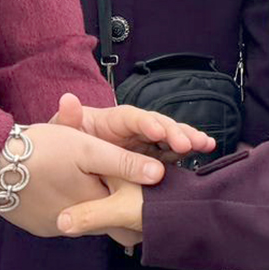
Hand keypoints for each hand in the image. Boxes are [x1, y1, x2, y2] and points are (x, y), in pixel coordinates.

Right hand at [0, 122, 166, 238]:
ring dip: (89, 204)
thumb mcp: (87, 149)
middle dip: (116, 209)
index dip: (138, 208)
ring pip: (84, 220)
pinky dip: (67, 204)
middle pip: (107, 224)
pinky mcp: (37, 224)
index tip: (146, 195)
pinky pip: (62, 218)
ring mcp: (54, 228)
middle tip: (120, 188)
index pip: (129, 223)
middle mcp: (76, 227)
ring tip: (88, 179)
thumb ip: (124, 163)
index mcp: (95, 208)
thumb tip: (158, 175)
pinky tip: (61, 184)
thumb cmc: (40, 151)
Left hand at [50, 92, 215, 163]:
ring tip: (205, 144)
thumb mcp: (62, 136)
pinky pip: (173, 152)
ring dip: (188, 138)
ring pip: (170, 136)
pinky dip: (189, 150)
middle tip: (188, 143)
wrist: (68, 170)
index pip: (131, 118)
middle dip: (174, 131)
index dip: (146, 122)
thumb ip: (67, 121)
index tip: (158, 130)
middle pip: (157, 124)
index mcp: (112, 122)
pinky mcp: (152, 159)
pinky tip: (206, 149)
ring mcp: (145, 144)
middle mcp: (132, 129)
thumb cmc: (64, 148)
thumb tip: (68, 99)